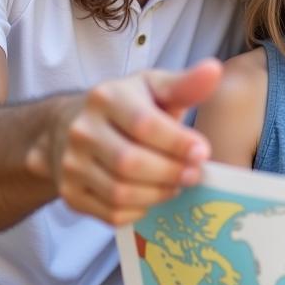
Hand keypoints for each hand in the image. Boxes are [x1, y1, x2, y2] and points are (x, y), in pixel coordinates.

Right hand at [27, 59, 222, 223]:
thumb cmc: (128, 106)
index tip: (202, 152)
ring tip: (177, 185)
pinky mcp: (70, 193)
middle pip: (130, 163)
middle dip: (170, 172)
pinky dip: (139, 212)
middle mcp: (82, 130)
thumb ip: (185, 84)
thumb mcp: (154, 87)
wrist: (73, 126)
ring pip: (120, 193)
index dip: (177, 143)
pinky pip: (110, 214)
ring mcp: (72, 164)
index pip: (144, 125)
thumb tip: (214, 70)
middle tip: (194, 174)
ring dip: (158, 194)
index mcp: (106, 98)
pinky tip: (152, 198)